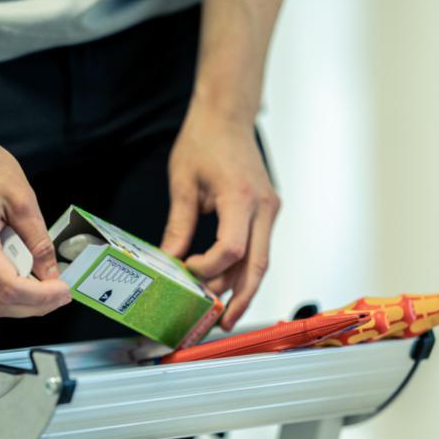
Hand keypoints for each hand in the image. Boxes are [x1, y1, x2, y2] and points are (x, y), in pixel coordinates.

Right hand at [0, 127, 69, 316]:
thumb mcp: (22, 198)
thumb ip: (38, 242)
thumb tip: (50, 273)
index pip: (9, 289)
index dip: (41, 298)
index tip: (62, 292)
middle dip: (32, 305)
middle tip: (57, 293)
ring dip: (16, 301)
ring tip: (41, 285)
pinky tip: (18, 275)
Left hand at [161, 102, 279, 330]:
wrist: (228, 116)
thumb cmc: (205, 141)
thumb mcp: (183, 184)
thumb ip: (178, 227)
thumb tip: (169, 263)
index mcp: (241, 197)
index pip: (232, 249)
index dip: (209, 268)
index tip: (187, 272)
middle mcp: (263, 206)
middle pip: (258, 266)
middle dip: (241, 298)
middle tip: (222, 323)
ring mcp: (269, 210)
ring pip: (261, 261)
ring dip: (241, 286)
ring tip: (222, 311)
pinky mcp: (267, 211)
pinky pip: (258, 247)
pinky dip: (243, 268)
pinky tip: (225, 283)